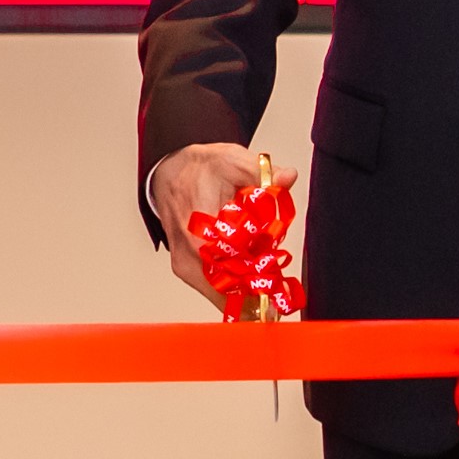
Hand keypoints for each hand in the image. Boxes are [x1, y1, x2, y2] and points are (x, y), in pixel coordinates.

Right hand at [147, 140, 267, 311]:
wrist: (171, 173)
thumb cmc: (201, 169)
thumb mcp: (233, 161)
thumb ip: (263, 172)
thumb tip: (287, 177)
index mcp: (200, 230)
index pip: (236, 269)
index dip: (262, 280)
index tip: (282, 284)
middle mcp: (189, 254)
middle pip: (230, 291)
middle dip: (258, 291)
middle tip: (281, 292)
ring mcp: (185, 266)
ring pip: (222, 297)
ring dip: (247, 294)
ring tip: (269, 288)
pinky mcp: (186, 271)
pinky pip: (214, 292)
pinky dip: (235, 290)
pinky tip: (252, 283)